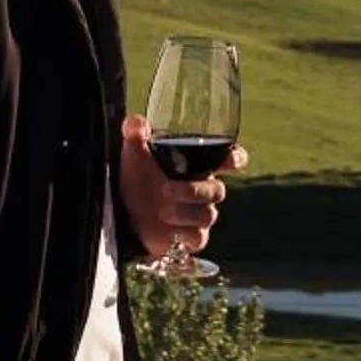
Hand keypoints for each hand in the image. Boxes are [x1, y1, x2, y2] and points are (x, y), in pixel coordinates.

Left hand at [118, 114, 248, 260]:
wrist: (124, 212)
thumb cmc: (138, 177)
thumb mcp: (134, 152)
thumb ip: (135, 132)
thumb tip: (136, 122)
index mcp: (199, 165)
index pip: (231, 159)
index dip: (237, 159)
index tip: (232, 160)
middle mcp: (203, 189)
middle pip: (218, 191)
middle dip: (194, 191)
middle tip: (165, 189)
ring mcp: (199, 215)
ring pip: (208, 216)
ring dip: (184, 212)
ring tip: (161, 210)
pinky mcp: (190, 237)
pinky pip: (199, 238)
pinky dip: (183, 234)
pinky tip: (167, 229)